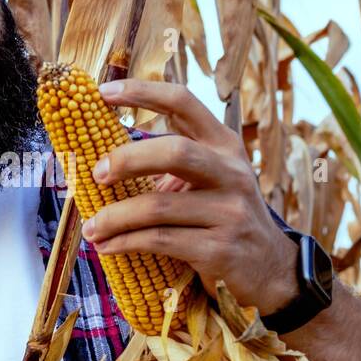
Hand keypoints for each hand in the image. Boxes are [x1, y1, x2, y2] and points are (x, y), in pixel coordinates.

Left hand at [78, 78, 298, 315]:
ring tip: (90, 228)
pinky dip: (125, 243)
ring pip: (158, 206)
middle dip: (127, 160)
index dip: (142, 92)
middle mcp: (232, 173)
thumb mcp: (212, 179)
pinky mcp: (220, 250)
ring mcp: (230, 212)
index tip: (102, 92)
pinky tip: (107, 246)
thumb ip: (174, 161)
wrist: (270, 268)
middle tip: (97, 174)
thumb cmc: (225, 216)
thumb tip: (106, 155)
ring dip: (114, 217)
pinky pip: (160, 241)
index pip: (183, 102)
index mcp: (224, 145)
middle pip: (174, 151)